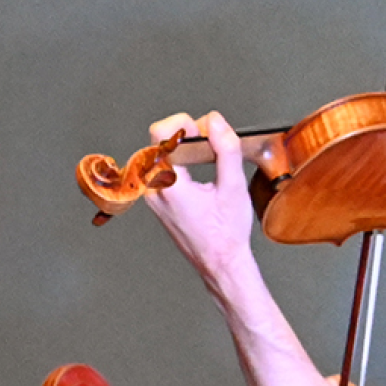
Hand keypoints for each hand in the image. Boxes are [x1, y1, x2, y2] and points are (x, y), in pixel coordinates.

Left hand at [138, 110, 277, 311]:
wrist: (219, 263)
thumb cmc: (226, 233)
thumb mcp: (233, 187)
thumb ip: (226, 149)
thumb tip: (217, 122)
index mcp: (168, 185)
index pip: (159, 134)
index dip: (182, 122)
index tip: (203, 129)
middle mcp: (153, 191)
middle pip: (158, 141)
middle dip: (185, 133)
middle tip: (209, 138)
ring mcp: (152, 197)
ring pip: (159, 154)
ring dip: (182, 146)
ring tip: (207, 152)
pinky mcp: (157, 201)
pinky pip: (161, 169)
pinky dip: (179, 160)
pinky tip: (200, 166)